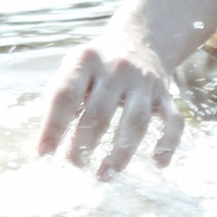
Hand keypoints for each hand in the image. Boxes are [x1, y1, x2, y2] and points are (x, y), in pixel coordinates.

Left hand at [37, 30, 184, 178]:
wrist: (137, 41)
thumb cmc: (95, 68)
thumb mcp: (74, 70)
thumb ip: (61, 101)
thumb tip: (50, 145)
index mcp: (86, 60)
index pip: (66, 94)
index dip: (53, 125)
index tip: (44, 152)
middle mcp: (116, 68)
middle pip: (100, 111)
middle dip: (84, 144)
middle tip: (74, 166)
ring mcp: (144, 81)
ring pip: (136, 120)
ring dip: (120, 152)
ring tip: (105, 175)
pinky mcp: (165, 94)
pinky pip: (173, 119)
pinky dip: (169, 142)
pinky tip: (159, 162)